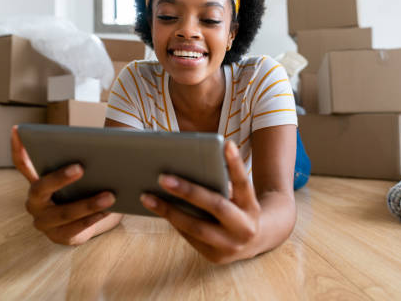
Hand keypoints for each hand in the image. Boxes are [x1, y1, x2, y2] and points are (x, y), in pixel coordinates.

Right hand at [11, 126, 118, 244]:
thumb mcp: (83, 173)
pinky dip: (92, 220)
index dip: (18, 147)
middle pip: (41, 188)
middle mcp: (34, 201)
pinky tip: (106, 212)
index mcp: (37, 180)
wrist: (93, 219)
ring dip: (87, 204)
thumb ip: (84, 159)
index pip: (22, 163)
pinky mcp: (58, 236)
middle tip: (81, 167)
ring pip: (63, 213)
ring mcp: (44, 221)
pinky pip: (74, 229)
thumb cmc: (86, 188)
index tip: (19, 130)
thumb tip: (104, 142)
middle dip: (60, 178)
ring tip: (110, 196)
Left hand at [140, 141, 261, 263]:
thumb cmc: (238, 207)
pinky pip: (189, 237)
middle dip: (188, 191)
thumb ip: (223, 182)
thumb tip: (190, 165)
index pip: (244, 182)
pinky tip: (156, 208)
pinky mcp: (214, 257)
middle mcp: (245, 228)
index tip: (225, 144)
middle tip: (162, 177)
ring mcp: (230, 246)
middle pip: (216, 206)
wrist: (254, 242)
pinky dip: (173, 220)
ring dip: (169, 211)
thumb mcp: (239, 195)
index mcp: (252, 206)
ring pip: (196, 227)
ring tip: (147, 196)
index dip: (236, 164)